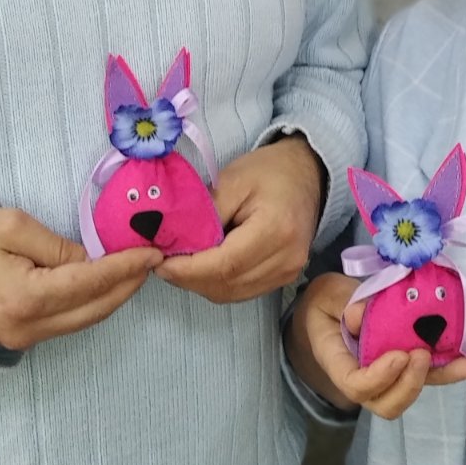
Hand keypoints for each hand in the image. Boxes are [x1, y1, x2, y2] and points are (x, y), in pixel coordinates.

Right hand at [0, 206, 160, 350]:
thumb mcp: (9, 227)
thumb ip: (55, 244)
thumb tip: (88, 260)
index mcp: (26, 297)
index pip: (90, 282)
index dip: (125, 267)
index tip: (152, 252)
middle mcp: (30, 327)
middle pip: (95, 309)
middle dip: (127, 285)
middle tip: (150, 261)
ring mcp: (25, 339)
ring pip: (84, 320)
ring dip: (112, 296)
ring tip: (134, 271)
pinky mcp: (21, 340)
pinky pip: (67, 323)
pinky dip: (90, 304)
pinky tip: (102, 286)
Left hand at [155, 135, 323, 303]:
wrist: (307, 173)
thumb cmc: (269, 171)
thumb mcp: (232, 180)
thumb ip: (205, 214)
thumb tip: (173, 242)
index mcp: (276, 230)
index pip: (224, 265)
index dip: (188, 269)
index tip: (158, 261)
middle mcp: (287, 259)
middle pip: (226, 285)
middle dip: (188, 278)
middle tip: (160, 263)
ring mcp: (288, 273)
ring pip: (231, 293)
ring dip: (199, 284)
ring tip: (177, 264)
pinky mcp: (284, 278)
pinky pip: (241, 291)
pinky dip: (216, 284)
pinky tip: (201, 267)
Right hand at [286, 272, 465, 418]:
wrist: (331, 307)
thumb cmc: (326, 302)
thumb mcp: (327, 294)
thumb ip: (342, 302)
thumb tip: (361, 314)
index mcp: (337, 362)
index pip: (356, 385)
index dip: (379, 378)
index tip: (399, 355)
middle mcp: (363, 378)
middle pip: (386, 403)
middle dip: (410, 385)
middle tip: (423, 354)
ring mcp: (387, 375)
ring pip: (412, 392)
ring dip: (441, 380)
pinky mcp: (407, 365)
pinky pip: (428, 374)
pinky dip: (451, 369)